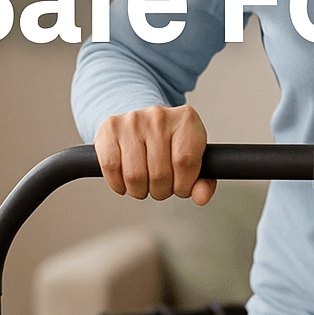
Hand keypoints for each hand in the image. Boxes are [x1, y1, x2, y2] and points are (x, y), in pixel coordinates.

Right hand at [93, 104, 214, 204]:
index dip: (183, 185)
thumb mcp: (193, 157)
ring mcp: (133, 120)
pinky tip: (125, 182)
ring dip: (140, 191)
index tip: (180, 188)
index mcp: (186, 120)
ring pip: (135, 175)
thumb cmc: (170, 143)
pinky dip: (118, 184)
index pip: (186, 162)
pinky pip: (111, 168)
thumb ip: (203, 180)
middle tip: (161, 187)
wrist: (143, 122)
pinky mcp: (110, 128)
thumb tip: (201, 198)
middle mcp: (159, 116)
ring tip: (145, 185)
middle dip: (161, 191)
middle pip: (160, 173)